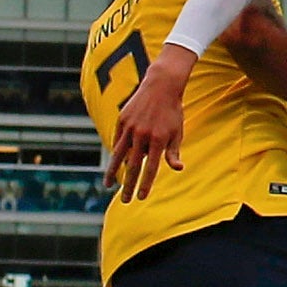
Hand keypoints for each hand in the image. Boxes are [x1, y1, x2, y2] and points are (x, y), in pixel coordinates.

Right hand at [107, 46, 199, 200]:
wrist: (161, 86)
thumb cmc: (172, 112)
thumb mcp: (177, 132)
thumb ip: (173, 152)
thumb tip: (178, 169)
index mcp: (158, 140)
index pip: (151, 169)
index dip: (146, 185)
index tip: (142, 198)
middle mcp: (142, 135)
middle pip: (133, 166)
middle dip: (129, 185)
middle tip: (125, 201)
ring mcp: (130, 127)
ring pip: (119, 155)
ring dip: (113, 172)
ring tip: (108, 185)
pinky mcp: (122, 119)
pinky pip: (118, 140)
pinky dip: (117, 152)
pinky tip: (115, 164)